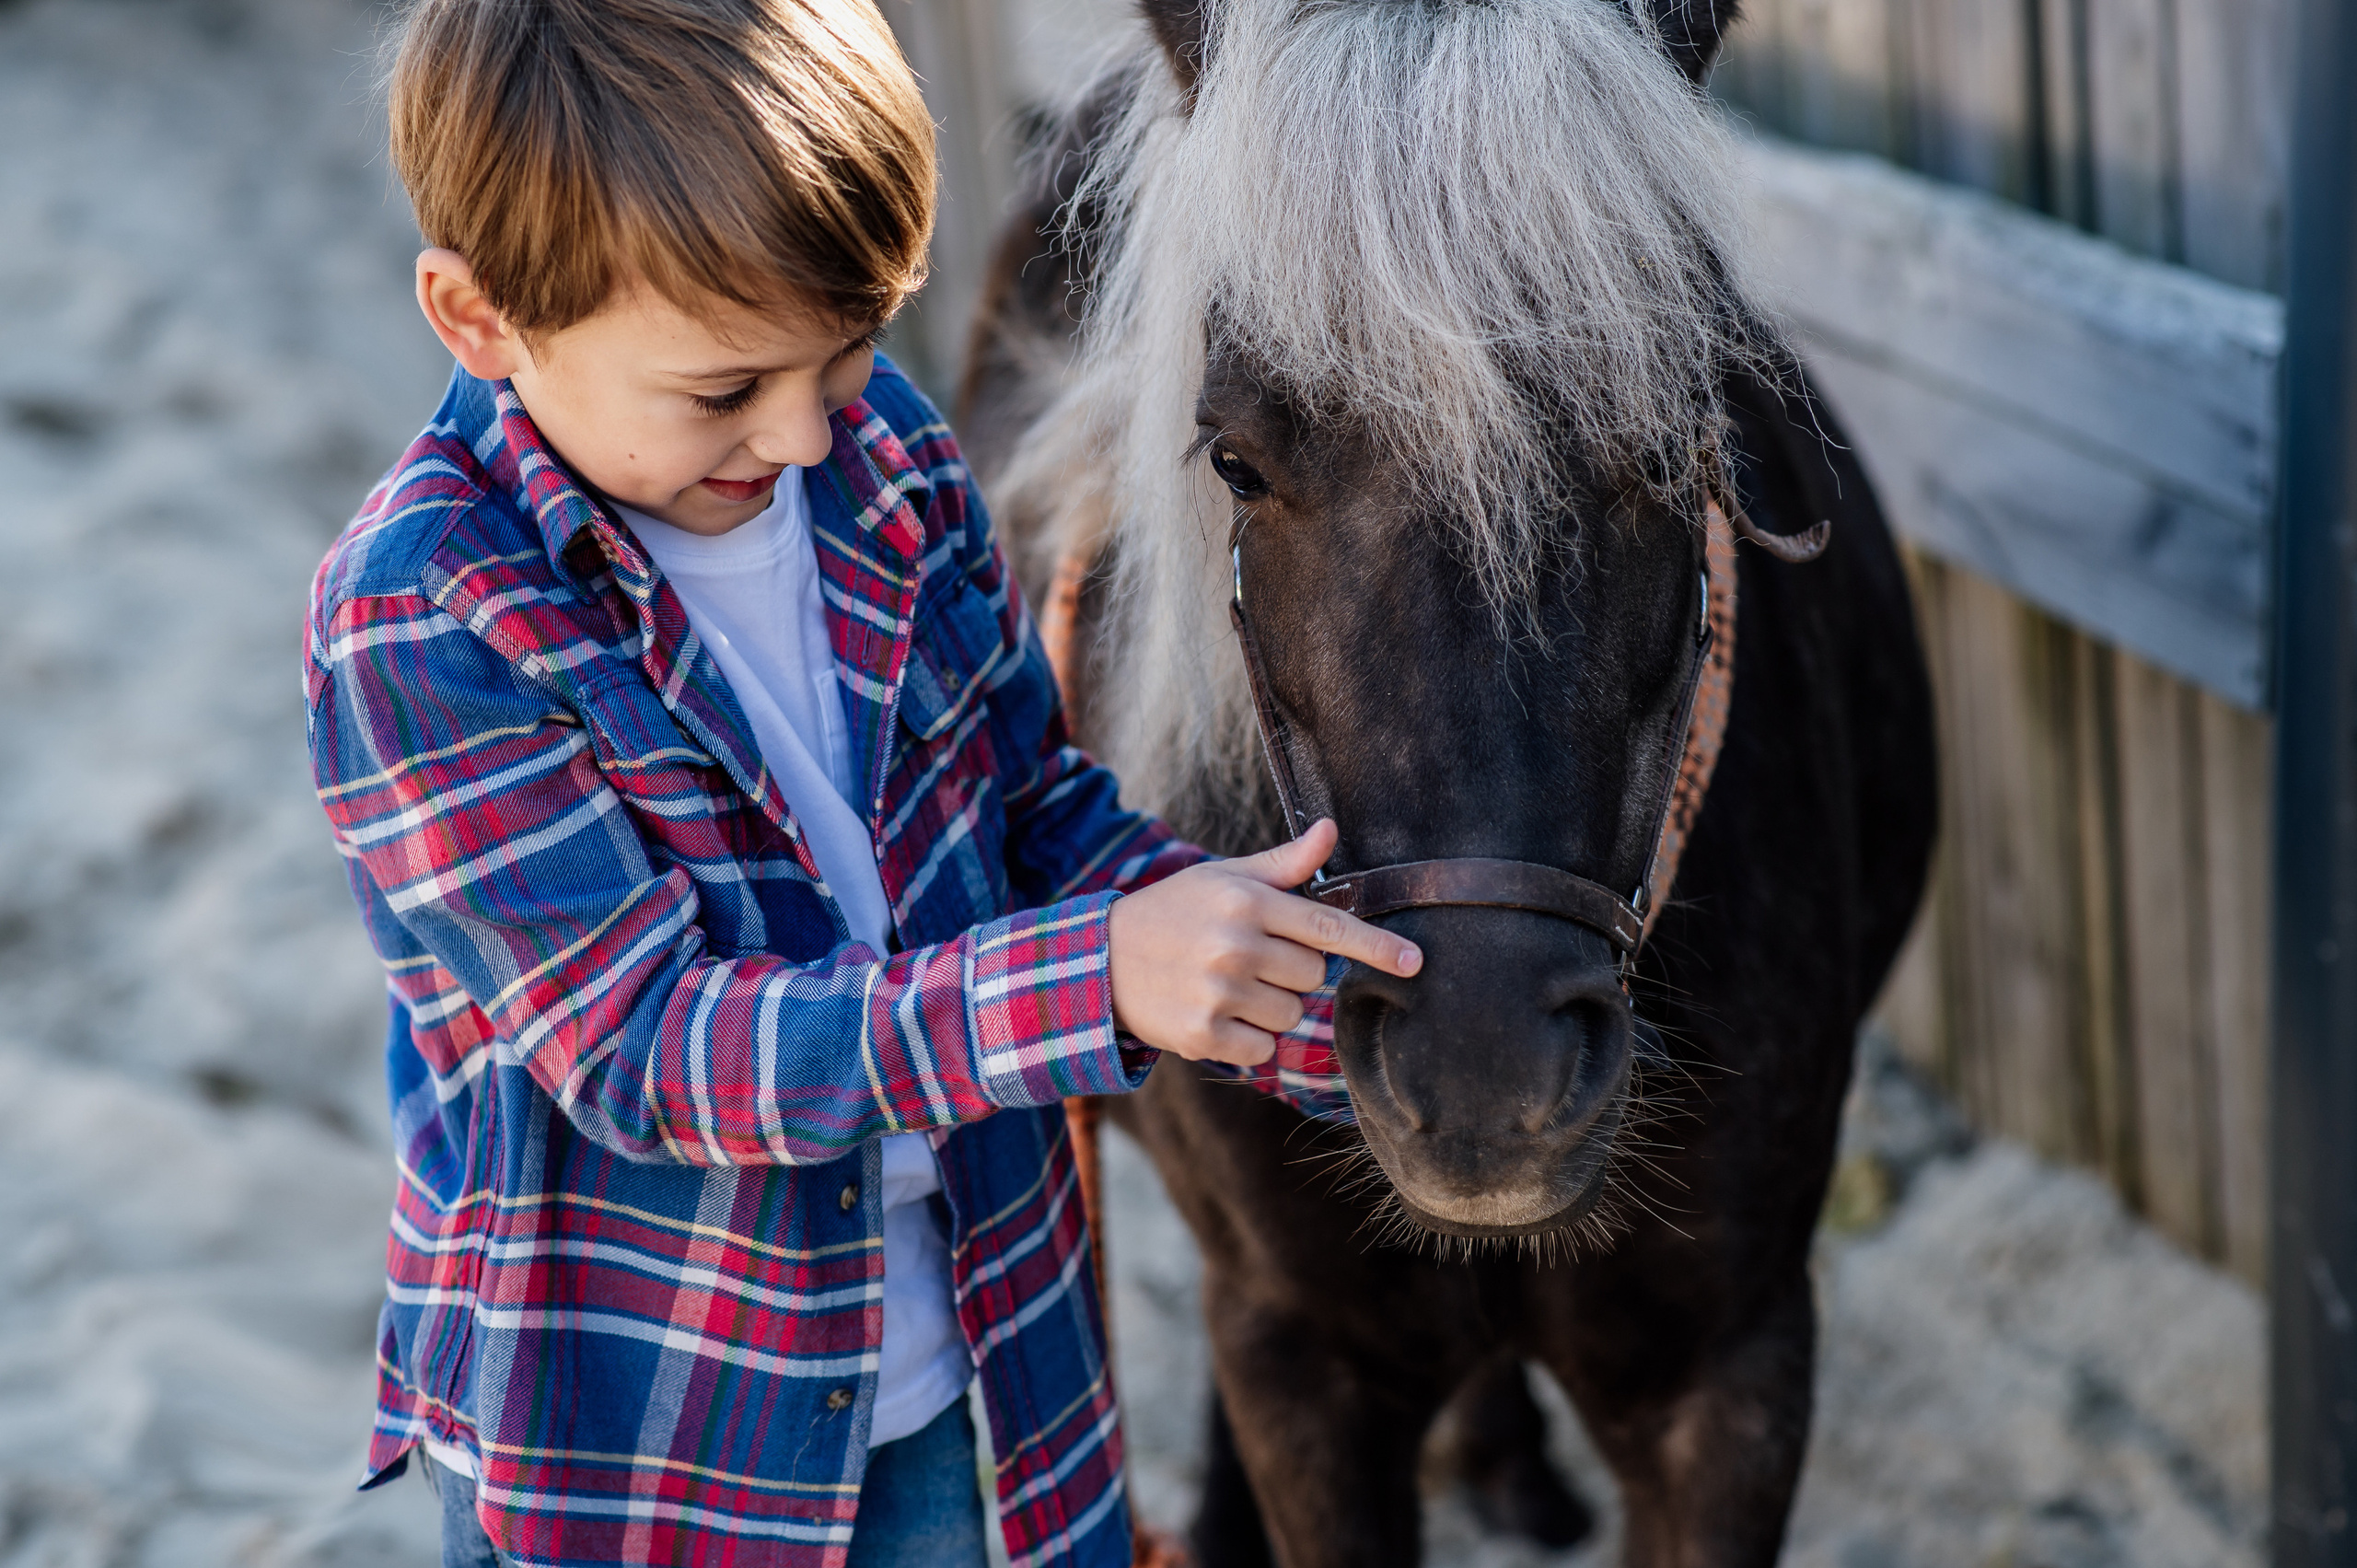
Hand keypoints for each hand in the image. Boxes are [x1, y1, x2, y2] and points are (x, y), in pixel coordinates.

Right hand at [1108, 819, 1421, 1065]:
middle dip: (1292, 971)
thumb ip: (1284, 864)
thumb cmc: (1175, 913)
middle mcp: (1235, 946)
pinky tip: (1215, 1013)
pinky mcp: (1204, 1034)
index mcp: (1246, 902)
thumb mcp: (1224, 877)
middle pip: (1312, 975)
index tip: (1414, 962)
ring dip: (1270, 1006)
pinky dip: (1247, 1038)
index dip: (1376, 947)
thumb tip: (1330, 829)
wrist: (1101, 960)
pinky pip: (1262, 1046)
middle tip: (1249, 958)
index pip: (1328, 927)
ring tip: (1228, 985)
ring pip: (1291, 1014)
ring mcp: (1219, 992)